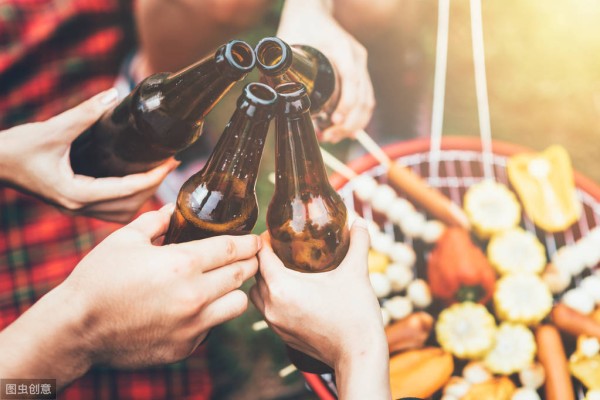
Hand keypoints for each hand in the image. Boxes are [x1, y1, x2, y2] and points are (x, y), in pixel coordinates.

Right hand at [0, 89, 177, 222]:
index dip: (153, 177)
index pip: (127, 191)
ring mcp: (74, 209)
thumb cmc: (15, 149)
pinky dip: (127, 200)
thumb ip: (84, 113)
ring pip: (120, 214)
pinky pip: (108, 210)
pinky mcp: (72, 204)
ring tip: (157, 174)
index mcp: (76, 195)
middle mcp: (78, 207)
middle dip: (153, 186)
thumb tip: (112, 94)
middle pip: (129, 207)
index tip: (171, 162)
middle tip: (169, 165)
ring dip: (141, 197)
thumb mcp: (52, 129)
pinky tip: (134, 182)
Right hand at [60, 204, 260, 367]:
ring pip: (237, 304)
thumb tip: (172, 209)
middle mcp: (194, 295)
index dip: (248, 242)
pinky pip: (214, 327)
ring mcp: (192, 324)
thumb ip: (155, 220)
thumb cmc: (98, 280)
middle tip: (248, 258)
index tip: (255, 240)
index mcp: (182, 263)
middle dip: (249, 263)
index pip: (232, 249)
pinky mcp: (186, 346)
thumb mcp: (125, 239)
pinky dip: (212, 315)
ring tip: (224, 284)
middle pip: (241, 274)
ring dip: (235, 291)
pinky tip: (197, 308)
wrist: (77, 329)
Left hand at [250, 220, 389, 398]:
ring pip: (256, 293)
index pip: (260, 254)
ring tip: (284, 268)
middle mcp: (271, 305)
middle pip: (255, 273)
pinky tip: (291, 291)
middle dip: (265, 257)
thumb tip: (360, 221)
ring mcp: (274, 322)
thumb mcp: (356, 272)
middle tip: (281, 246)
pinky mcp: (281, 334)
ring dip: (265, 279)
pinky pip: (266, 309)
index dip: (265, 239)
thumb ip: (358, 243)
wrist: (359, 356)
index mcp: (282, 286)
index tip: (276, 231)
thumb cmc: (356, 314)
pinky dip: (272, 297)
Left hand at [277, 0, 374, 142]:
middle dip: (349, 123)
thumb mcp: (288, 39)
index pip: (352, 80)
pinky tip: (345, 131)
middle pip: (363, 97)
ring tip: (331, 138)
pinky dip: (357, 118)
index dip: (346, 104)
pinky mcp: (360, 73)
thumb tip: (263, 87)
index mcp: (343, 49)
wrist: (314, 10)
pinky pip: (366, 99)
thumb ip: (277, 62)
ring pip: (367, 101)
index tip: (334, 121)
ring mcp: (361, 65)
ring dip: (353, 124)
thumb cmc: (300, 24)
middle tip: (327, 138)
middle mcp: (356, 58)